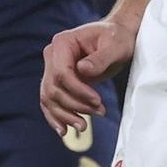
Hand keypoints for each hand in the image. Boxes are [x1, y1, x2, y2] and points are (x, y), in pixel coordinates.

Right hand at [40, 16, 136, 136]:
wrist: (117, 37)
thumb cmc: (117, 38)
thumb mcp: (114, 46)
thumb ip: (99, 58)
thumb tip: (82, 69)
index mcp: (63, 42)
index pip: (62, 73)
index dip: (78, 91)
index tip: (98, 101)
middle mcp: (53, 54)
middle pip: (53, 88)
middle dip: (74, 106)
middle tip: (98, 113)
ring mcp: (53, 68)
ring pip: (49, 98)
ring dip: (65, 115)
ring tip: (84, 126)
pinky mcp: (58, 80)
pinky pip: (50, 101)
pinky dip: (55, 116)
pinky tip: (64, 129)